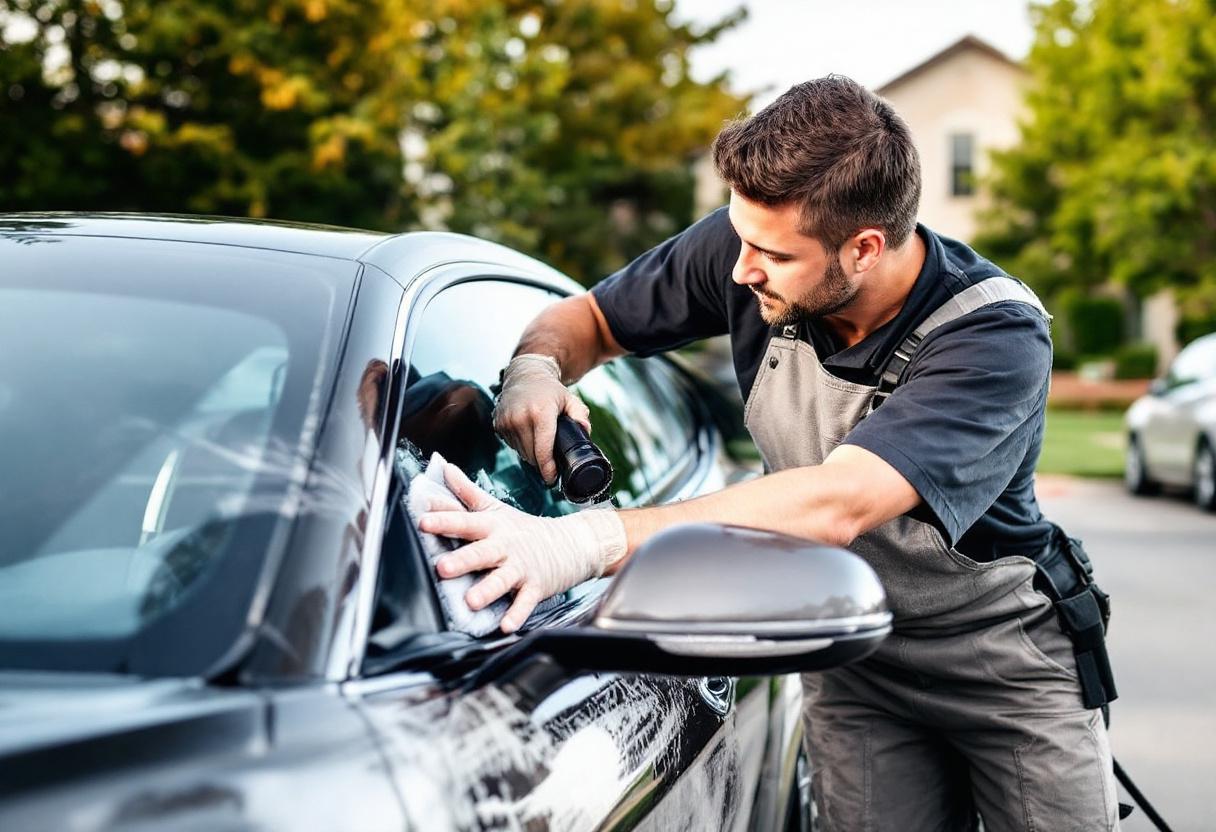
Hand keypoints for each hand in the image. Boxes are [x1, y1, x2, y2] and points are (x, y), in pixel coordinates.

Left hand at [418, 461, 625, 632]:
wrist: (573, 543)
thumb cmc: (526, 529)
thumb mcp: (496, 508)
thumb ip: (467, 492)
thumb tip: (443, 468)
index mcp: (493, 527)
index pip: (465, 521)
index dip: (444, 521)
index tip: (423, 520)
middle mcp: (506, 546)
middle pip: (481, 553)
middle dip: (462, 560)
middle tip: (442, 567)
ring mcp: (522, 568)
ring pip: (502, 580)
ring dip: (487, 590)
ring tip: (471, 601)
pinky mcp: (536, 587)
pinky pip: (525, 602)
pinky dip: (517, 615)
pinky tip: (506, 626)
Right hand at [493, 354, 590, 484]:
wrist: (524, 375)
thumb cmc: (550, 390)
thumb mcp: (571, 400)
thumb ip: (581, 416)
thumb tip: (585, 433)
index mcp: (541, 413)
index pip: (543, 450)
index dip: (548, 469)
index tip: (552, 479)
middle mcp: (521, 417)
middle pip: (532, 456)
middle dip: (542, 463)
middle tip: (551, 462)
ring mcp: (506, 421)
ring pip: (521, 453)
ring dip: (531, 455)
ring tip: (540, 444)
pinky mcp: (498, 424)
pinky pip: (511, 446)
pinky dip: (521, 446)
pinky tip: (528, 436)